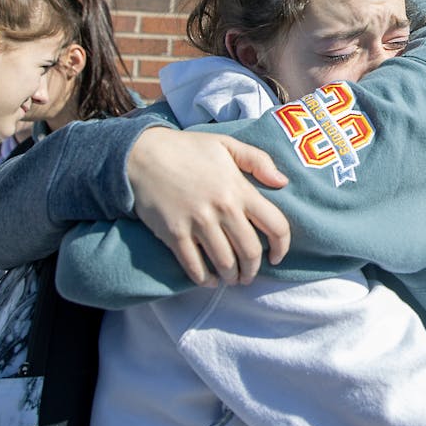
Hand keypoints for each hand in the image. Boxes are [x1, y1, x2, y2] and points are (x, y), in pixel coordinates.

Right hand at [127, 128, 291, 286]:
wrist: (142, 154)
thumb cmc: (187, 149)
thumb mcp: (227, 145)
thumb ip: (258, 160)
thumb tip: (282, 182)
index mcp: (240, 190)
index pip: (275, 225)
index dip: (282, 246)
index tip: (277, 256)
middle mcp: (223, 209)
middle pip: (250, 251)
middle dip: (253, 269)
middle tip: (249, 275)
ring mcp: (198, 223)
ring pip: (224, 263)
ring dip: (231, 276)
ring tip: (232, 279)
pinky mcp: (174, 234)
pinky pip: (194, 265)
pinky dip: (204, 279)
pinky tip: (209, 280)